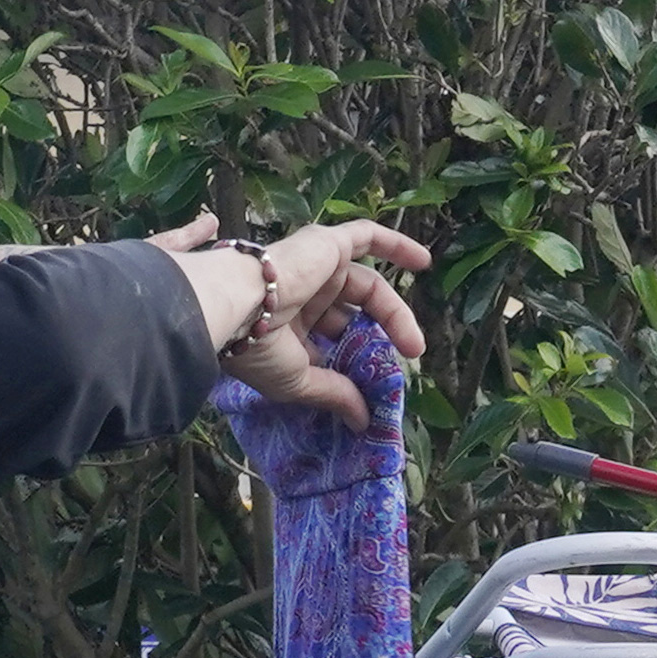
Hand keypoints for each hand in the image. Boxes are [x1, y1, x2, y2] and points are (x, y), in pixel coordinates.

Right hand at [212, 217, 434, 430]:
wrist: (233, 306)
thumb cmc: (253, 346)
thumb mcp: (299, 380)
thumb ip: (334, 393)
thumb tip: (363, 421)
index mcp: (287, 323)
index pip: (331, 340)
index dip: (353, 361)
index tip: (372, 388)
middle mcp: (301, 292)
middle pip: (354, 314)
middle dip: (380, 338)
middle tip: (407, 360)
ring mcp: (314, 266)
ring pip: (367, 286)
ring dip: (396, 313)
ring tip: (414, 346)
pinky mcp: (325, 243)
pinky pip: (366, 236)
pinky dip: (395, 245)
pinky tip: (423, 263)